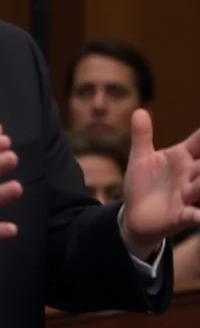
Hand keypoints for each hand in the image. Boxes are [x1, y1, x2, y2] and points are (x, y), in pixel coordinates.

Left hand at [123, 109, 199, 257]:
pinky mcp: (181, 216)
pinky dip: (198, 216)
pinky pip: (193, 215)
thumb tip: (138, 110)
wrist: (135, 216)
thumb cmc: (143, 184)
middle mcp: (190, 175)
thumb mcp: (140, 158)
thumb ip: (142, 136)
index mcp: (182, 157)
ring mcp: (187, 195)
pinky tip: (198, 216)